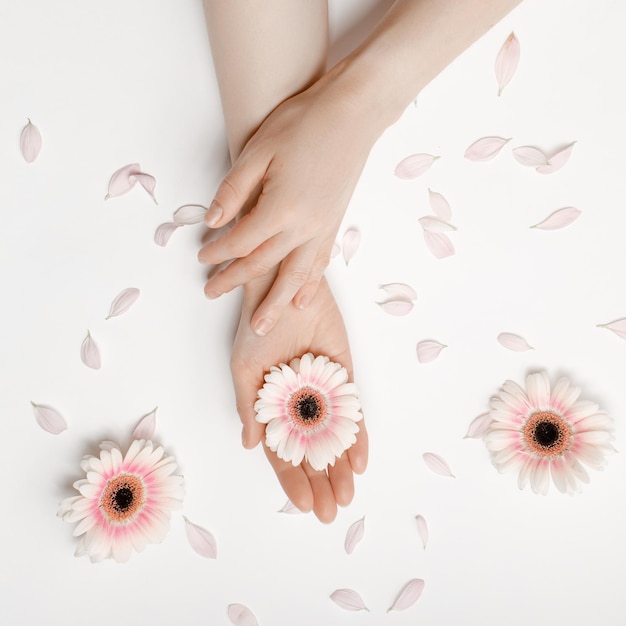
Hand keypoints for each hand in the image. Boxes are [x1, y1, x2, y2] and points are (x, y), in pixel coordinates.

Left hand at [198, 73, 378, 336]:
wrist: (354, 114)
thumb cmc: (304, 123)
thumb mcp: (258, 150)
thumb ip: (234, 190)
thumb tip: (212, 221)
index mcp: (280, 208)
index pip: (240, 241)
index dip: (217, 252)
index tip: (201, 256)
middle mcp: (303, 227)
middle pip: (263, 265)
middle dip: (234, 281)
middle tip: (212, 293)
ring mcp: (322, 229)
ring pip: (295, 276)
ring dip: (275, 302)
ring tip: (262, 326)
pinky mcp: (334, 224)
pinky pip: (319, 265)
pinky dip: (309, 286)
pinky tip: (302, 300)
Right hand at [230, 274, 367, 522]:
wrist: (286, 289)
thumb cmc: (257, 326)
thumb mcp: (245, 368)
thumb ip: (248, 407)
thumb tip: (251, 445)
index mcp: (272, 407)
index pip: (282, 452)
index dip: (292, 479)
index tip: (304, 505)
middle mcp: (299, 405)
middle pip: (311, 452)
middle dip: (321, 483)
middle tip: (331, 511)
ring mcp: (323, 393)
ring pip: (334, 439)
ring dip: (340, 468)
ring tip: (346, 495)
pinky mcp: (344, 377)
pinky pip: (353, 412)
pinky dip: (357, 437)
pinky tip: (358, 462)